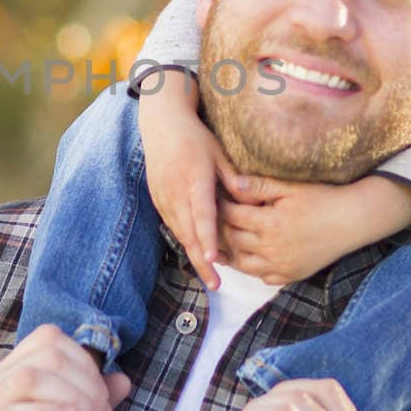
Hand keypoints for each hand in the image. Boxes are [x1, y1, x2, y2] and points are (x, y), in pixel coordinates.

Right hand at [137, 72, 241, 289]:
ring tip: (209, 277)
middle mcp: (176, 192)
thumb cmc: (196, 138)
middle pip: (189, 234)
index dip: (208, 239)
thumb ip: (234, 178)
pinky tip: (197, 254)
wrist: (161, 126)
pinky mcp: (158, 200)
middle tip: (215, 284)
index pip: (202, 214)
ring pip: (179, 234)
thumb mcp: (219, 153)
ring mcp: (164, 198)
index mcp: (194, 179)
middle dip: (201, 261)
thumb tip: (252, 201)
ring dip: (194, 255)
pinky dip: (186, 242)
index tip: (215, 259)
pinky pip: (173, 226)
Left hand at [217, 175, 410, 285]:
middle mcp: (271, 249)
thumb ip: (260, 186)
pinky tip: (250, 254)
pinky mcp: (291, 276)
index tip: (214, 198)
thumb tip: (231, 182)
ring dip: (232, 250)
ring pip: (243, 263)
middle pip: (233, 239)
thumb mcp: (291, 187)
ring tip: (226, 237)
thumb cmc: (322, 198)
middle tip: (214, 217)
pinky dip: (253, 267)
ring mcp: (281, 266)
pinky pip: (262, 276)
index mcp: (269, 224)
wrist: (353, 221)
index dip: (220, 206)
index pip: (231, 216)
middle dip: (222, 227)